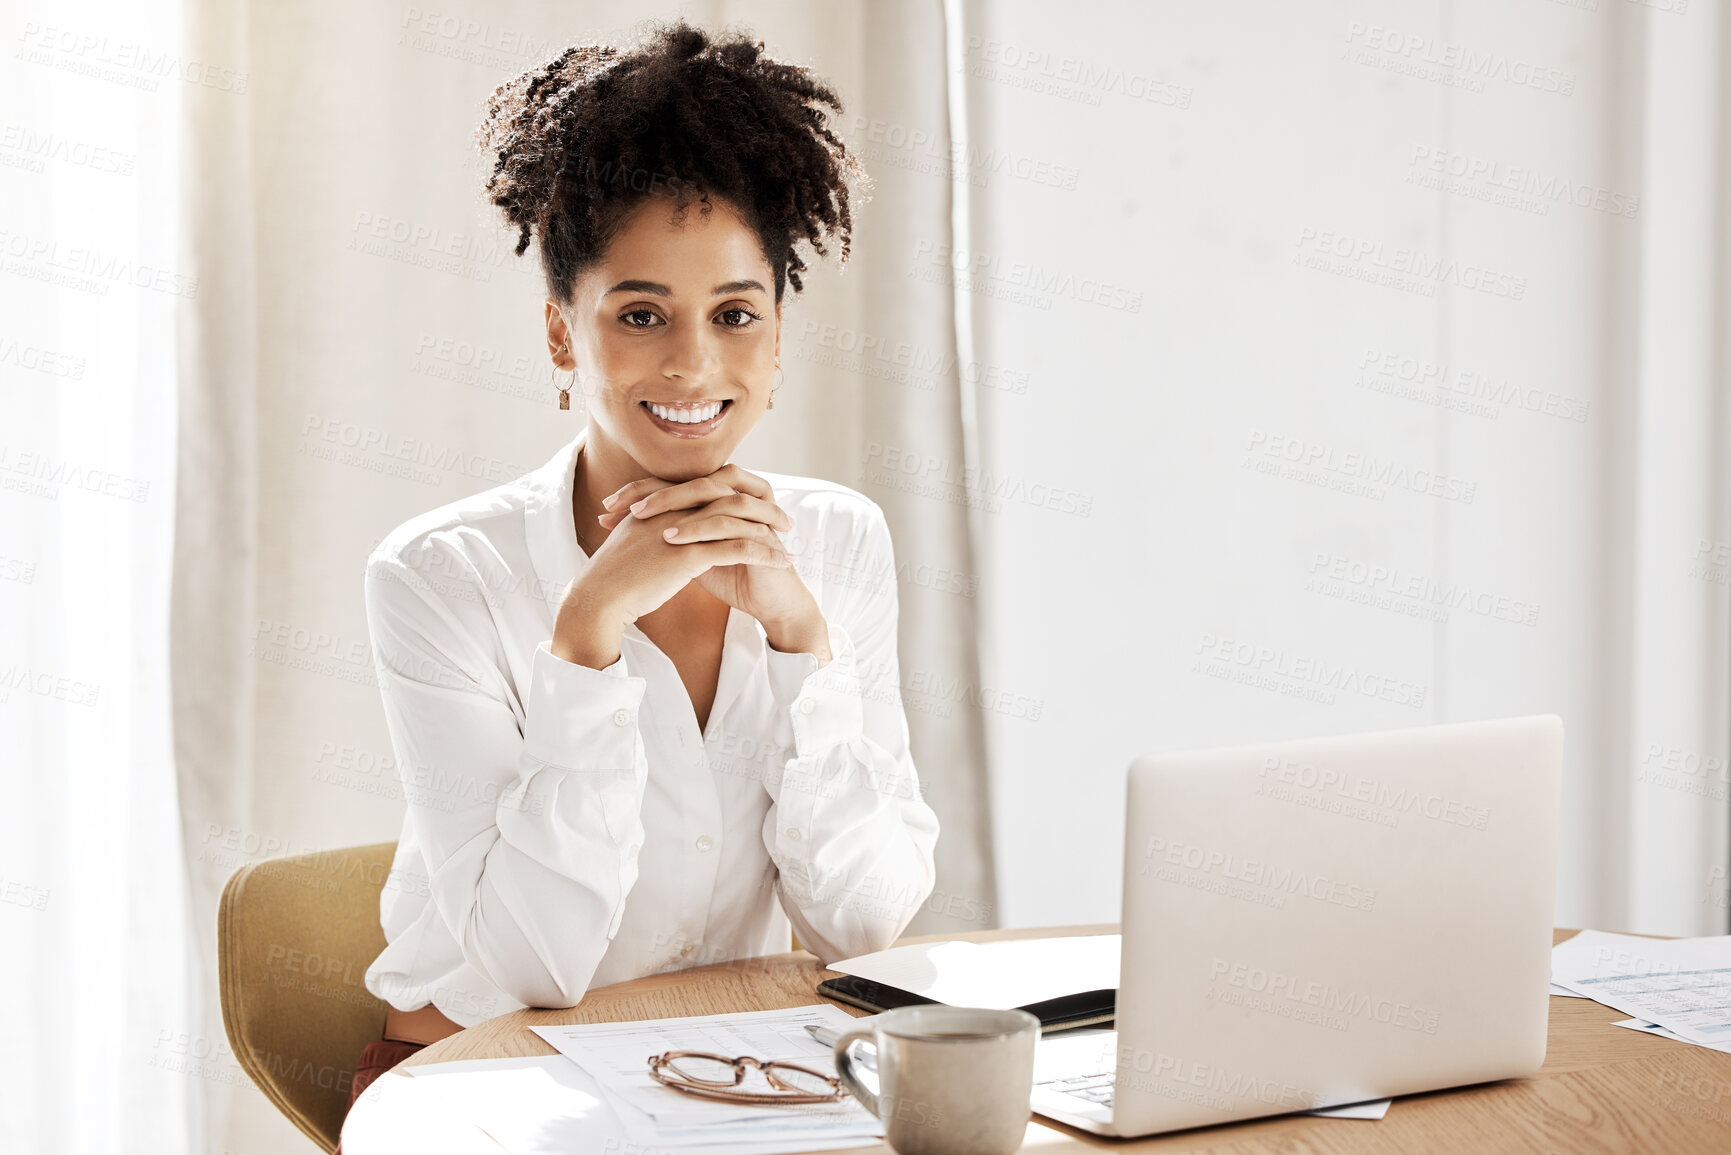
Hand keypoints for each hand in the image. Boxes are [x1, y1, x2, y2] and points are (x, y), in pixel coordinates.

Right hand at [552, 466, 793, 667]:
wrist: (598, 598)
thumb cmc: (612, 580)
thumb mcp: (632, 548)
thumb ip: (650, 536)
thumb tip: (665, 541)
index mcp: (658, 505)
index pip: (706, 492)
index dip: (734, 500)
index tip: (758, 511)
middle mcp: (672, 510)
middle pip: (728, 497)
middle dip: (761, 507)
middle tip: (784, 521)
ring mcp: (682, 529)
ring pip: (738, 520)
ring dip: (769, 531)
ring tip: (790, 545)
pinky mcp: (689, 554)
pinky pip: (738, 548)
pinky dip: (764, 554)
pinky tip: (781, 565)